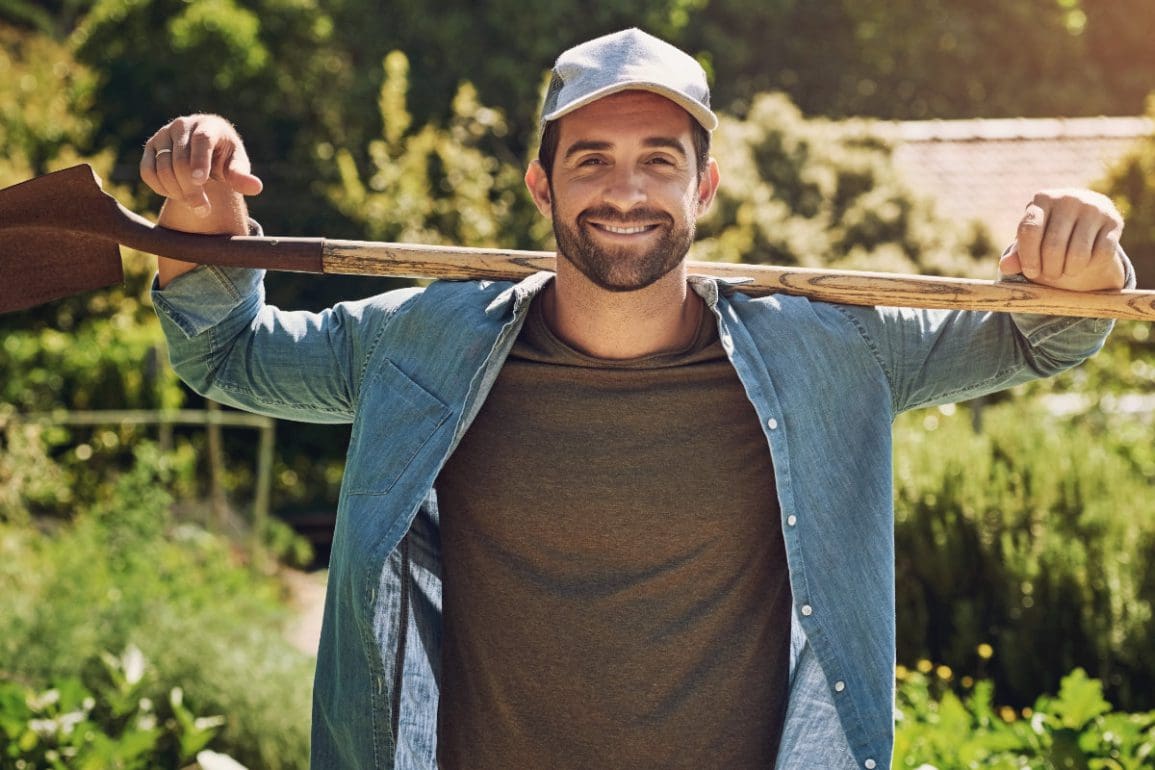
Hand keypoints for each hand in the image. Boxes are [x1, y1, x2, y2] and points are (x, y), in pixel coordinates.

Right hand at [140, 113, 262, 218]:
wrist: (206, 152)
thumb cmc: (225, 159)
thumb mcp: (237, 166)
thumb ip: (242, 177)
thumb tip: (256, 188)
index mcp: (209, 125)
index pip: (202, 140)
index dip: (200, 160)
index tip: (201, 181)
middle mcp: (183, 125)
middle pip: (180, 160)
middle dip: (190, 189)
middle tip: (203, 209)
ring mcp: (163, 134)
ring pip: (162, 167)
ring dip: (177, 192)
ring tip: (194, 203)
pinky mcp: (150, 147)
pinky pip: (148, 172)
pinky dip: (160, 188)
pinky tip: (176, 194)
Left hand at [999, 189, 1125, 291]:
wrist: (1085, 218)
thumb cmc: (1049, 232)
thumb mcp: (1031, 240)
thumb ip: (1017, 254)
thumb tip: (1005, 267)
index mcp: (1043, 199)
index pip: (1029, 230)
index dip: (1028, 257)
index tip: (1032, 273)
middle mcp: (1068, 198)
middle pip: (1053, 246)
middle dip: (1049, 269)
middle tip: (1050, 275)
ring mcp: (1093, 208)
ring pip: (1078, 253)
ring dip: (1069, 270)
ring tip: (1065, 271)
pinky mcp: (1114, 221)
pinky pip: (1101, 254)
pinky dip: (1091, 266)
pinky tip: (1084, 264)